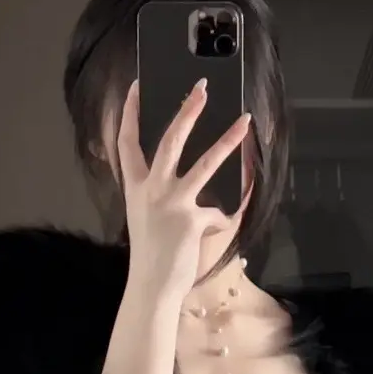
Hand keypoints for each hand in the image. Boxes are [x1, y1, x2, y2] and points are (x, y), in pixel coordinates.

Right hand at [117, 80, 250, 303]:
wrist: (151, 285)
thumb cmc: (151, 252)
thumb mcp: (148, 217)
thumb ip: (166, 197)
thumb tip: (204, 196)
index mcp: (135, 187)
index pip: (127, 143)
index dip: (130, 114)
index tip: (136, 88)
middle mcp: (151, 189)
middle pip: (170, 140)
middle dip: (188, 111)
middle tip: (202, 89)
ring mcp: (171, 202)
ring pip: (204, 164)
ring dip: (227, 141)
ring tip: (245, 121)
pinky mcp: (191, 219)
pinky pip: (219, 213)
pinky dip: (223, 220)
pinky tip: (220, 230)